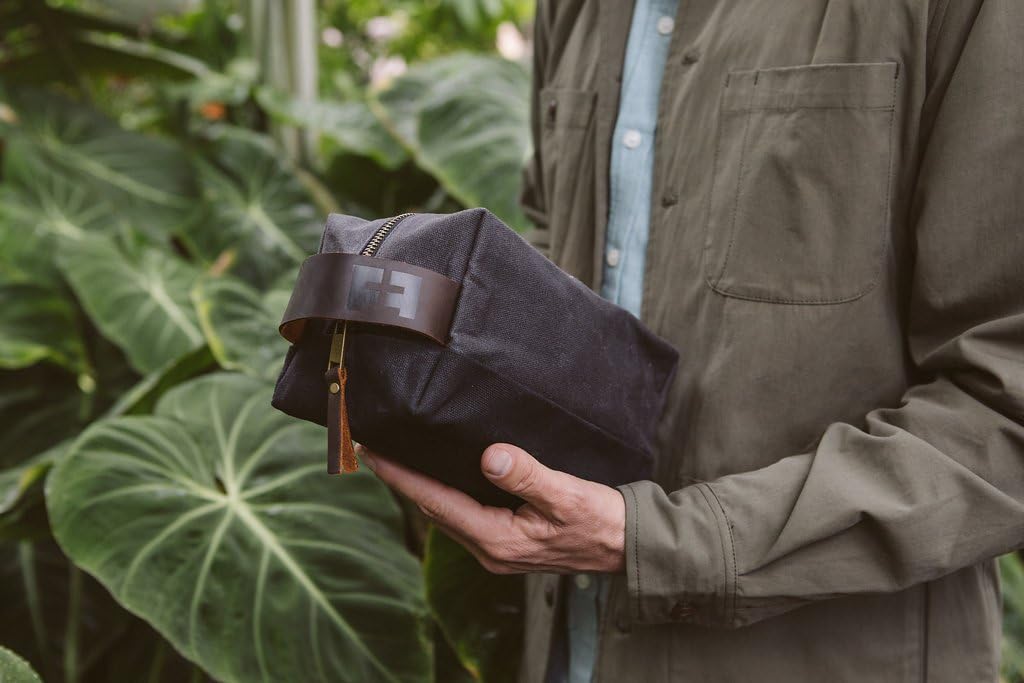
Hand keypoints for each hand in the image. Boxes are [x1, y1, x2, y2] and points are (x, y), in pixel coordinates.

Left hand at [358, 443, 625, 574]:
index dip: (400, 477)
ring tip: (398, 460)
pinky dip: (444, 496)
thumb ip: (527, 475)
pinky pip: (463, 517)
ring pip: (446, 515)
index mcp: (496, 538)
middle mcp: (489, 549)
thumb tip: (490, 456)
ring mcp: (497, 549)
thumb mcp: (566, 494)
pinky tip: (441, 477)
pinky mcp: (507, 543)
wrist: (625, 545)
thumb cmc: (600, 520)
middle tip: (374, 449)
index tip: (372, 452)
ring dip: (420, 489)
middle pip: (433, 510)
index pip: (435, 502)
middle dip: (402, 481)